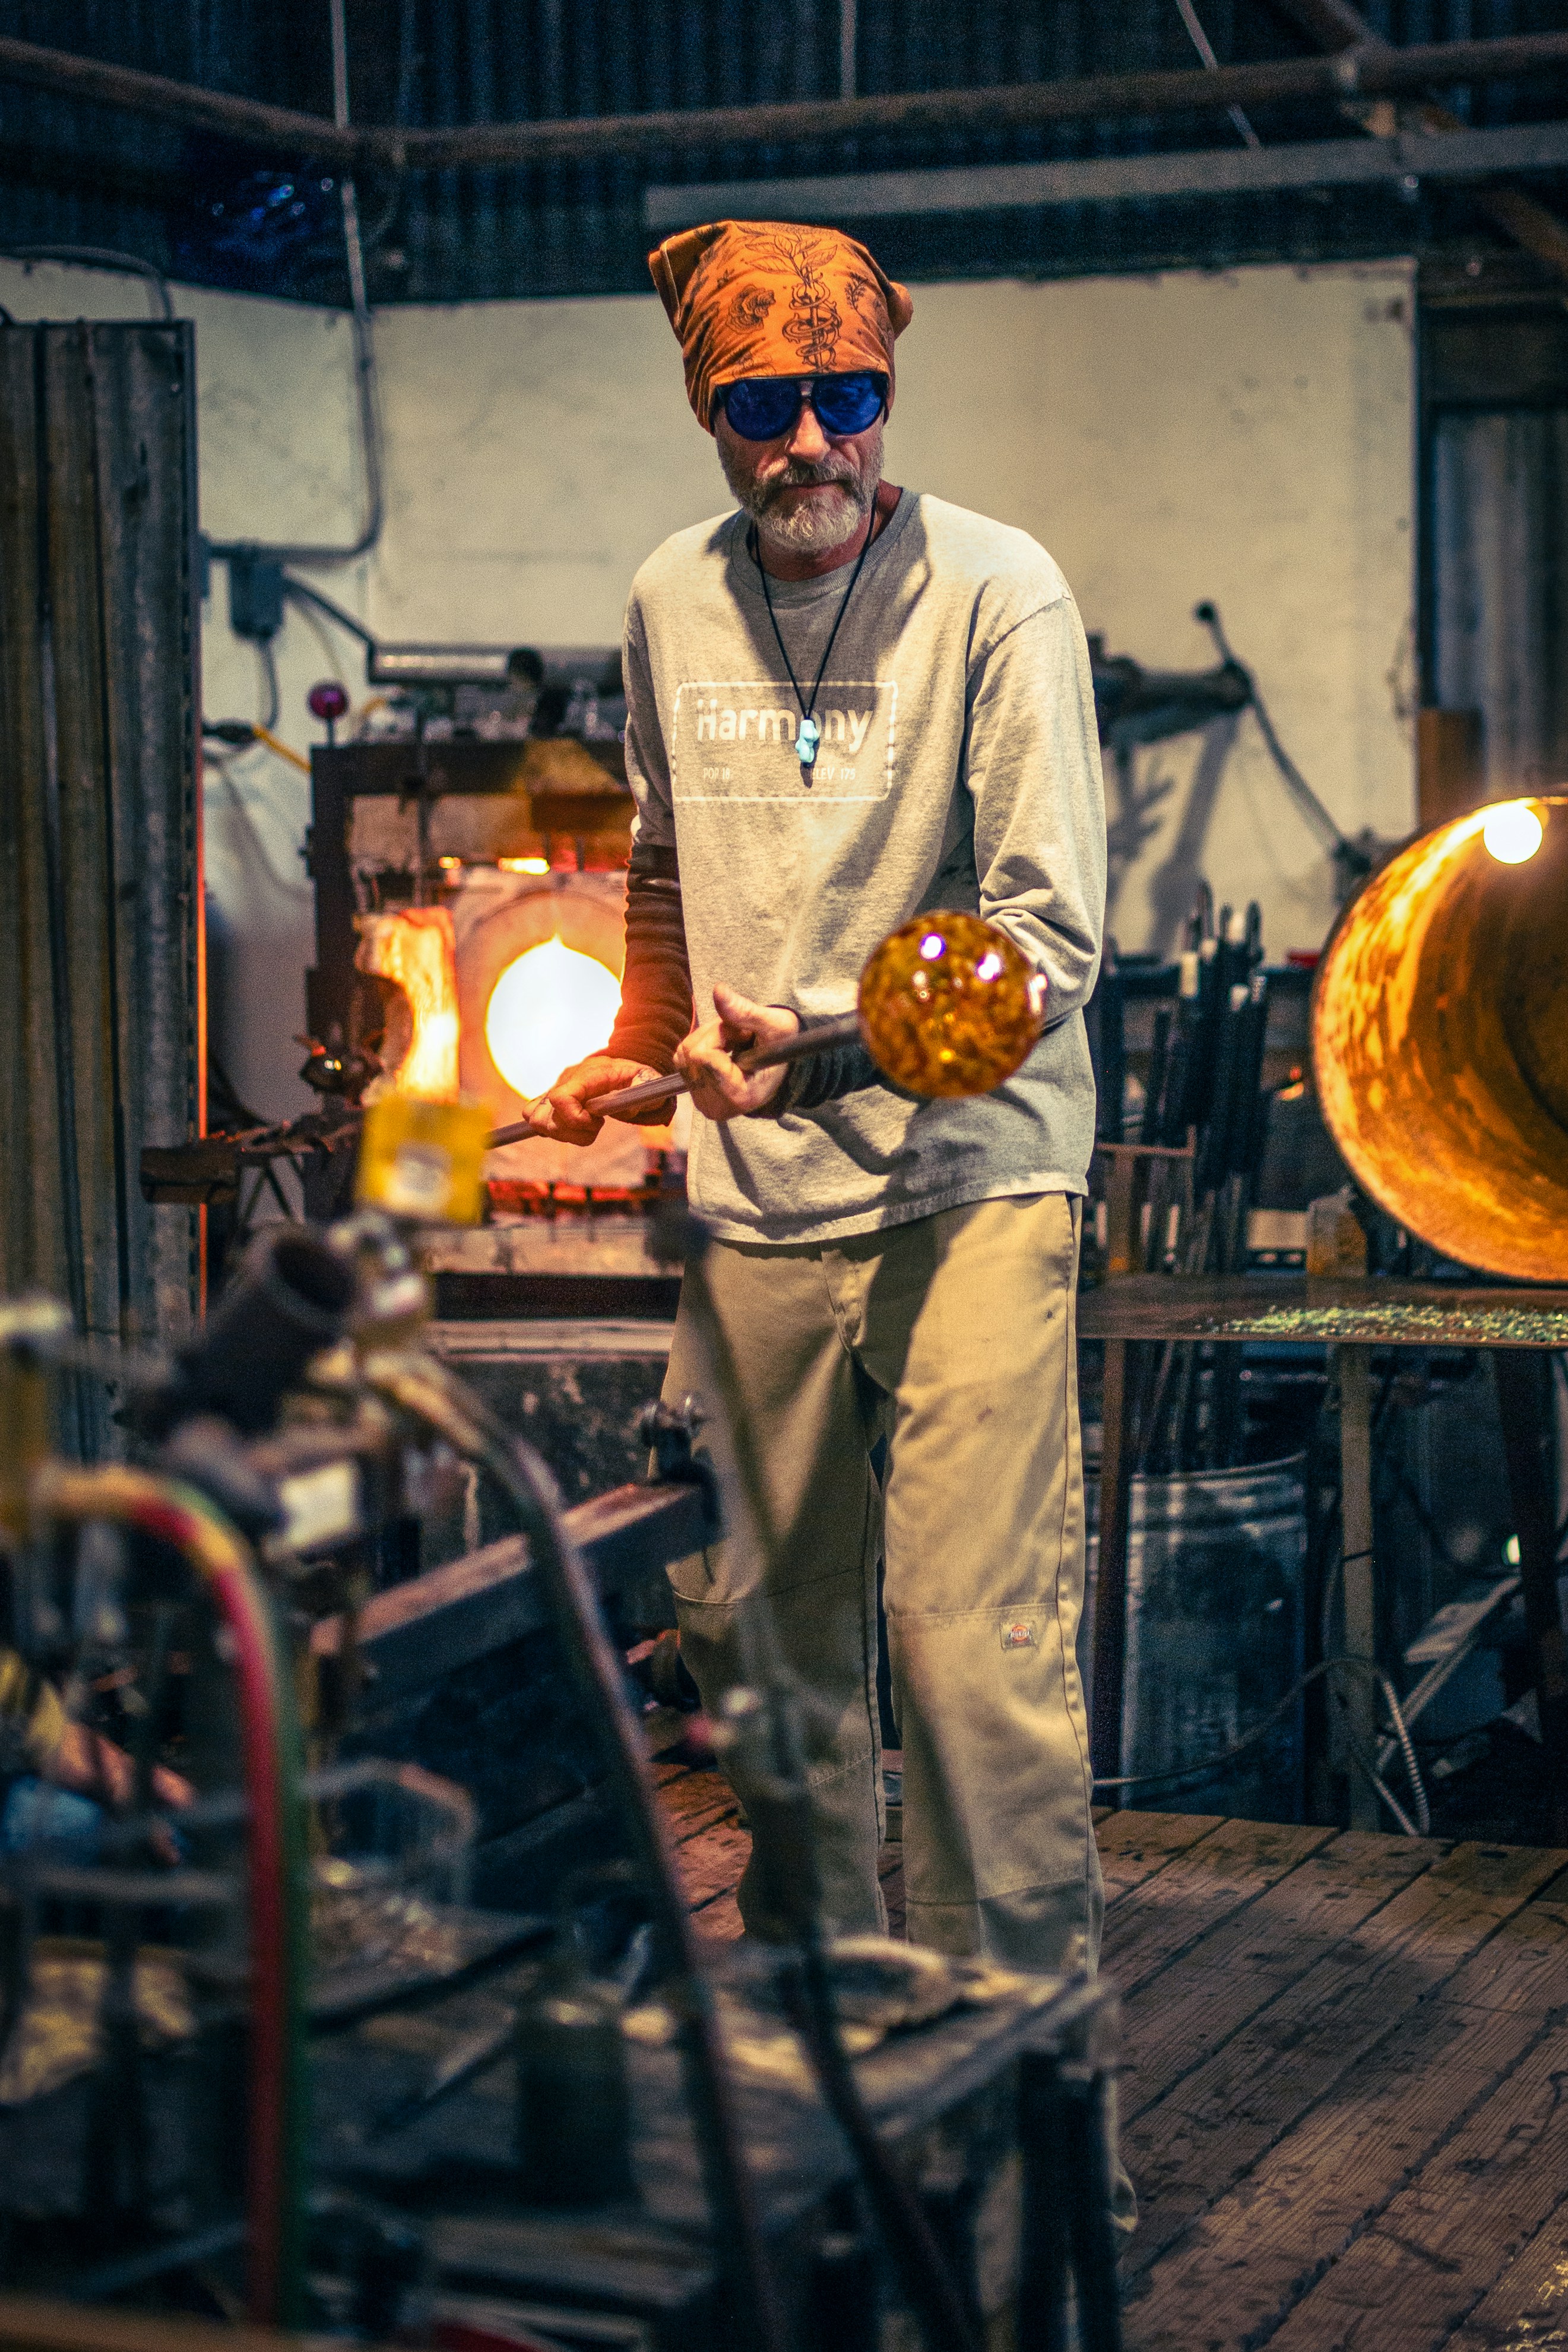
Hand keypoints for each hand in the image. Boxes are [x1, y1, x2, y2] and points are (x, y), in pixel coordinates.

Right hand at [519, 1054, 667, 1145]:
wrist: (622, 1069)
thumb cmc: (635, 1077)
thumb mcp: (647, 1080)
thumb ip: (643, 1091)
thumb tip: (627, 1109)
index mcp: (587, 1074)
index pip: (561, 1098)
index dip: (575, 1119)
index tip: (597, 1122)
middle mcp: (565, 1080)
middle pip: (545, 1117)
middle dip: (572, 1132)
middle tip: (596, 1124)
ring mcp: (554, 1089)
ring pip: (538, 1121)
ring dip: (563, 1134)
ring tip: (586, 1127)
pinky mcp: (550, 1100)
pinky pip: (535, 1117)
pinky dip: (553, 1130)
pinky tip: (574, 1127)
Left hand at [675, 985, 799, 1122]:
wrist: (780, 1065)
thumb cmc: (782, 1046)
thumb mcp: (774, 1026)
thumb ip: (745, 1012)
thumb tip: (718, 991)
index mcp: (739, 1095)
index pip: (703, 1056)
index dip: (721, 1035)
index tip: (743, 1034)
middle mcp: (717, 1105)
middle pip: (692, 1053)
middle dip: (714, 1035)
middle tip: (740, 1037)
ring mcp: (704, 1102)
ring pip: (684, 1054)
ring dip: (706, 1038)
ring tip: (733, 1043)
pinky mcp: (695, 1094)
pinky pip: (682, 1059)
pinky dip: (700, 1046)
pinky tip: (722, 1049)